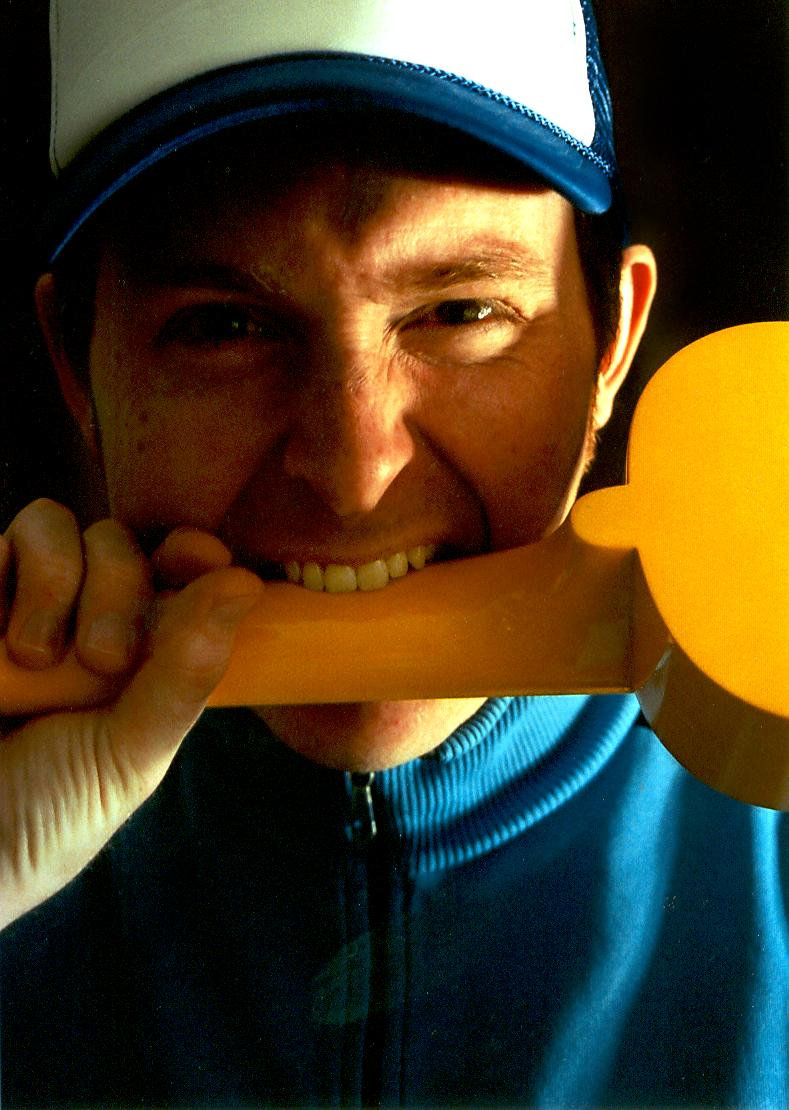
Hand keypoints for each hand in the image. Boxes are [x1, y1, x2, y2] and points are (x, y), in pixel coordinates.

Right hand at [0, 500, 262, 928]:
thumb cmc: (46, 818)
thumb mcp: (130, 755)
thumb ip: (184, 672)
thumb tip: (245, 583)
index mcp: (140, 652)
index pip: (175, 571)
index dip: (192, 552)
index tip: (202, 558)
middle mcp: (79, 618)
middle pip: (118, 542)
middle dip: (118, 589)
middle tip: (103, 659)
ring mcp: (17, 606)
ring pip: (51, 524)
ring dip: (55, 580)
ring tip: (35, 655)